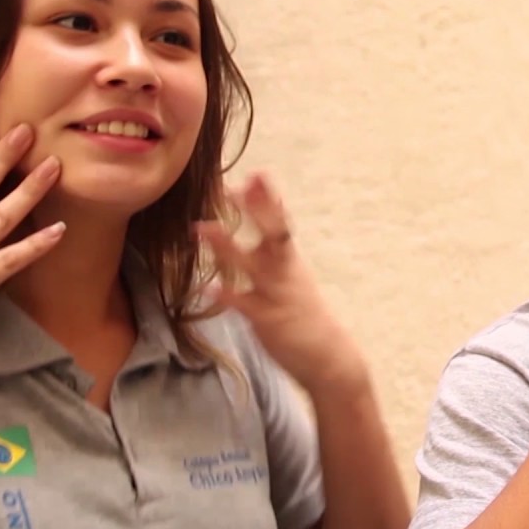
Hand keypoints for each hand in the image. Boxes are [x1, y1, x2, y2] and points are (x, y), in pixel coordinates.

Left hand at [195, 172, 358, 390]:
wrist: (327, 355)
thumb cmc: (303, 314)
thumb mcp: (292, 277)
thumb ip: (275, 253)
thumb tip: (261, 228)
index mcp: (290, 260)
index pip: (281, 222)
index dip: (269, 199)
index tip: (256, 173)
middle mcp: (285, 272)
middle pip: (273, 233)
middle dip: (254, 211)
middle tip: (232, 188)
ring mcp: (277, 295)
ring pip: (252, 265)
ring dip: (226, 245)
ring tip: (201, 227)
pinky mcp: (267, 320)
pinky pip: (244, 304)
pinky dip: (226, 294)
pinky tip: (207, 287)